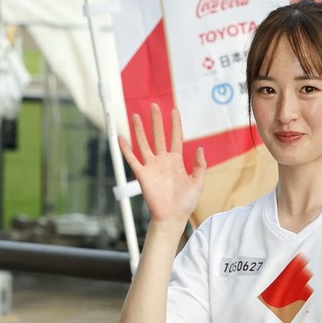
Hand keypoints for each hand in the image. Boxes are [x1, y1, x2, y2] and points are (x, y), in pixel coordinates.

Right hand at [118, 104, 205, 229]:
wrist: (172, 217)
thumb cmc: (186, 202)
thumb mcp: (198, 182)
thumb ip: (200, 165)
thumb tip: (201, 147)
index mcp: (176, 161)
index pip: (175, 138)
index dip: (175, 124)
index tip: (174, 110)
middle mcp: (163, 161)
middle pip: (158, 136)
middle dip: (156, 120)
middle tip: (153, 105)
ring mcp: (151, 167)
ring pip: (144, 143)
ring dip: (140, 130)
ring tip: (135, 115)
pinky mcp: (142, 175)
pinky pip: (132, 159)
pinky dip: (126, 149)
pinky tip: (121, 138)